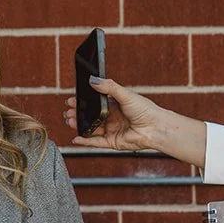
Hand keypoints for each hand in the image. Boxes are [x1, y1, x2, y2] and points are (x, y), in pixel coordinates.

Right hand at [63, 79, 206, 166]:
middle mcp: (111, 118)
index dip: (83, 102)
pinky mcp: (112, 142)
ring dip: (79, 126)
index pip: (94, 103)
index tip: (71, 100)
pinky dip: (85, 141)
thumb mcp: (125, 94)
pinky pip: (95, 142)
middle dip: (78, 114)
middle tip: (68, 112)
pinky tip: (76, 138)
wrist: (155, 127)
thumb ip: (108, 87)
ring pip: (91, 129)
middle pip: (90, 116)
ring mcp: (111, 130)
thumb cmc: (145, 110)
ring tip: (70, 121)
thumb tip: (92, 80)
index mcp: (114, 105)